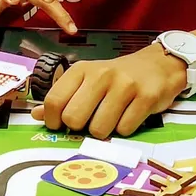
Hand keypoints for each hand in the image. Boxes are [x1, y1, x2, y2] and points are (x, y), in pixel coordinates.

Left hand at [30, 44, 187, 138]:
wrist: (159, 65)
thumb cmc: (117, 77)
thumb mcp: (87, 80)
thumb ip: (62, 97)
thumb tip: (36, 116)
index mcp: (82, 69)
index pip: (54, 101)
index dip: (53, 120)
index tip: (61, 124)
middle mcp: (102, 75)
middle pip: (74, 119)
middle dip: (80, 127)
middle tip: (90, 120)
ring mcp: (125, 86)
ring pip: (99, 129)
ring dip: (104, 131)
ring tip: (112, 117)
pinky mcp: (146, 98)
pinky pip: (125, 130)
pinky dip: (125, 129)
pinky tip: (130, 115)